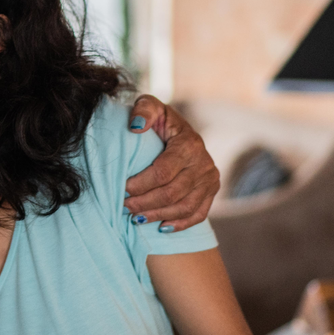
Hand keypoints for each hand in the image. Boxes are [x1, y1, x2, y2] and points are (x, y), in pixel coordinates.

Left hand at [124, 94, 218, 232]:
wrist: (180, 130)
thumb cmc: (159, 120)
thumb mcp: (150, 106)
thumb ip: (143, 111)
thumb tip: (135, 127)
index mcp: (189, 144)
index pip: (163, 172)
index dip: (140, 184)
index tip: (121, 188)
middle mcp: (204, 163)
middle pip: (172, 193)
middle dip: (145, 203)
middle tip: (124, 206)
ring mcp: (210, 179)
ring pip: (184, 207)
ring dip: (158, 215)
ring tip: (135, 218)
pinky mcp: (212, 191)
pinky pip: (198, 214)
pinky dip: (180, 224)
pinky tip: (161, 227)